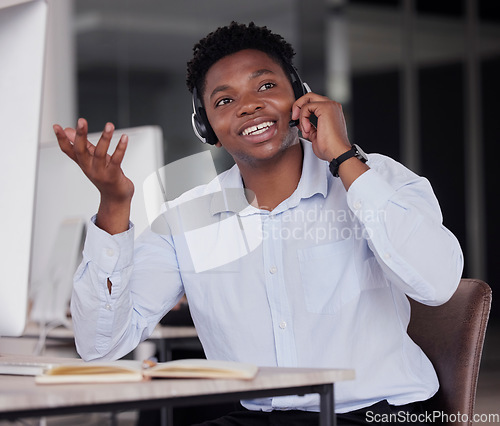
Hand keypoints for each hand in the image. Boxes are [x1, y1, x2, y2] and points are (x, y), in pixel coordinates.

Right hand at [53, 118, 133, 233]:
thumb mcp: (93, 160)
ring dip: (105, 138)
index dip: (62, 139)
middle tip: (81, 121)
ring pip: (100, 154)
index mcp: (83, 163)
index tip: (56, 126)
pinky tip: (124, 138)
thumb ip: (84, 145)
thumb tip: (69, 130)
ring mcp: (101, 173)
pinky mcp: (114, 176)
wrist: (117, 198)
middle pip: (81, 151)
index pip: (68, 151)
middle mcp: (90, 168)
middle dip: (80, 135)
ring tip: (109, 125)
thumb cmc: (106, 177)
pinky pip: (117, 160)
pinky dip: (120, 148)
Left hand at [291, 93, 368, 188]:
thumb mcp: (315, 135)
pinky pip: (307, 106)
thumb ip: (309, 126)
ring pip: (307, 98)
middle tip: (294, 119)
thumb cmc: (330, 148)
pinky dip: (303, 118)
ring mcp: (330, 105)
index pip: (313, 102)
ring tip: (304, 129)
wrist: (337, 153)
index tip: (297, 121)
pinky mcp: (326, 108)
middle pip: (309, 96)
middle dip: (298, 106)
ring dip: (300, 114)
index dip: (302, 109)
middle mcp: (332, 106)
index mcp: (331, 112)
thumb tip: (300, 123)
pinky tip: (307, 129)